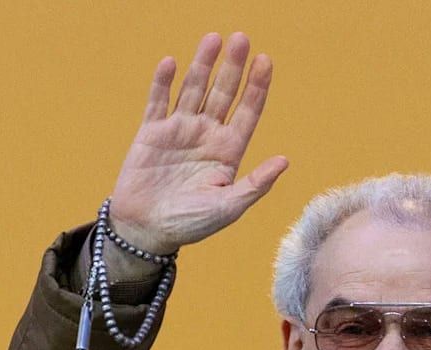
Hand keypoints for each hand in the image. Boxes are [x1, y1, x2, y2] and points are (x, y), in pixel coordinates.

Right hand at [109, 32, 288, 255]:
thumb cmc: (190, 224)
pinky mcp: (151, 133)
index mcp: (228, 151)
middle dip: (232, 67)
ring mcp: (179, 131)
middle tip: (241, 39)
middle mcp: (206, 135)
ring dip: (202, 65)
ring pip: (193, 89)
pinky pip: (158, 102)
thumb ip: (255, 184)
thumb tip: (284, 160)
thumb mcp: (228, 208)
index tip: (265, 61)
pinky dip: (163, 83)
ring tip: (213, 39)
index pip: (247, 112)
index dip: (256, 87)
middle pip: (223, 93)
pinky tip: (171, 63)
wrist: (146, 230)